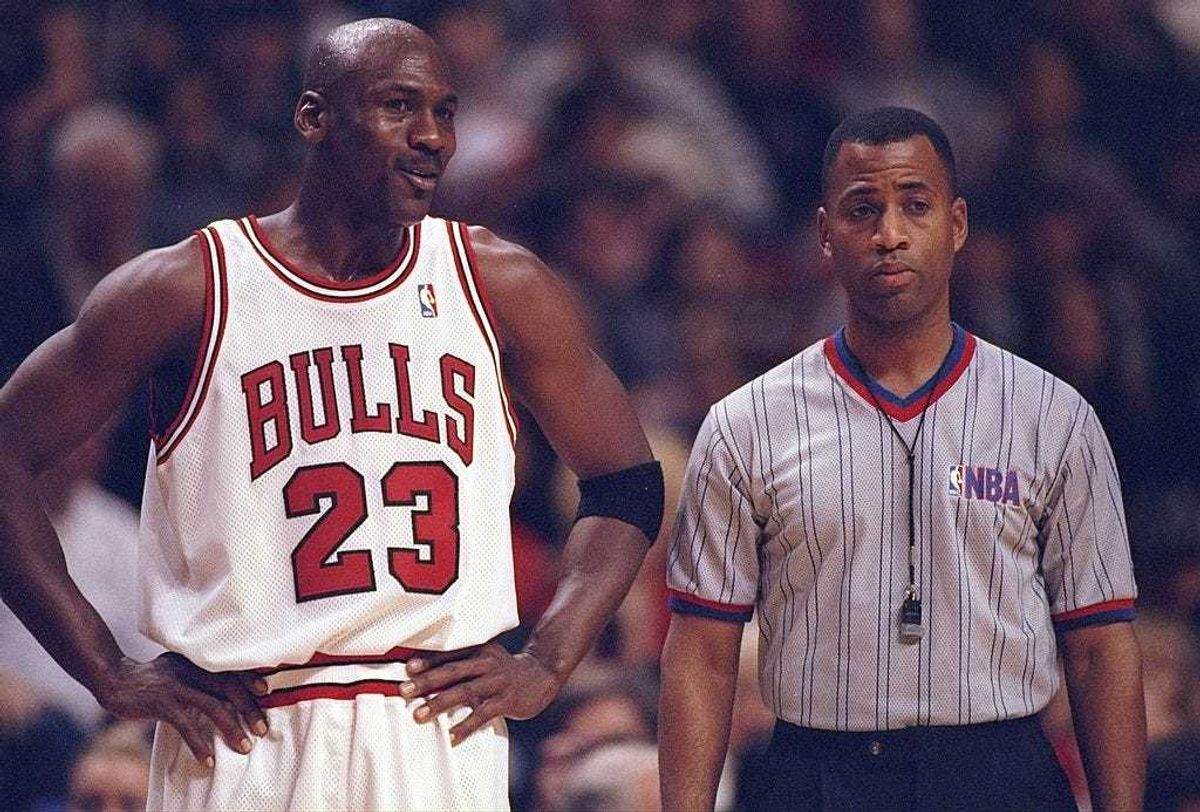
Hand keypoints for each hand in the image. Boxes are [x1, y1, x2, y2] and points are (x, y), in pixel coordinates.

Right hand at [94, 652, 268, 766]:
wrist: (115, 680)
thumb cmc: (154, 677)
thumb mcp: (180, 667)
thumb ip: (201, 673)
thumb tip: (230, 689)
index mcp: (198, 660)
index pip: (230, 668)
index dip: (250, 680)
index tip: (267, 693)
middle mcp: (190, 669)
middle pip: (228, 687)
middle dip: (248, 709)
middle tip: (262, 729)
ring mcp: (176, 685)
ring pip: (212, 706)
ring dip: (231, 729)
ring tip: (244, 747)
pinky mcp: (161, 703)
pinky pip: (186, 725)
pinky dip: (199, 744)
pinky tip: (208, 760)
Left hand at [400, 643, 559, 744]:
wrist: (542, 674)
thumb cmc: (505, 670)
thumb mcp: (487, 658)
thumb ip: (463, 664)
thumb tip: (428, 677)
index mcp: (479, 650)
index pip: (450, 654)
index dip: (428, 661)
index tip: (408, 668)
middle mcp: (487, 663)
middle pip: (452, 671)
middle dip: (427, 681)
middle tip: (404, 691)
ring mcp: (497, 682)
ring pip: (464, 691)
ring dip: (439, 703)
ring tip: (419, 715)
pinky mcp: (507, 700)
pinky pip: (483, 714)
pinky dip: (466, 726)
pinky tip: (452, 737)